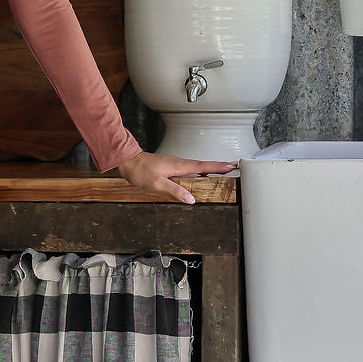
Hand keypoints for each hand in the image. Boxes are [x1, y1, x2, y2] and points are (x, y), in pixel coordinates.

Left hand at [116, 151, 236, 204]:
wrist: (128, 162)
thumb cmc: (140, 170)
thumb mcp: (158, 184)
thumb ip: (175, 190)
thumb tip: (191, 199)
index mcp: (179, 166)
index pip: (203, 166)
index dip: (218, 167)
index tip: (232, 166)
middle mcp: (179, 163)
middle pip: (204, 165)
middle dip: (219, 166)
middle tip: (234, 166)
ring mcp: (175, 164)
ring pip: (197, 166)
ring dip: (210, 168)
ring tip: (222, 171)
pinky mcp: (171, 166)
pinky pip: (189, 168)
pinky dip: (198, 170)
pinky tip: (199, 176)